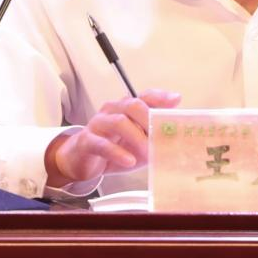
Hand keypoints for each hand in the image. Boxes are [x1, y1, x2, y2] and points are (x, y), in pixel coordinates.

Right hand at [44, 89, 181, 187]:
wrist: (81, 161)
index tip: (176, 99)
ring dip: (137, 137)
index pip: (145, 96)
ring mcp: (98, 124)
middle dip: (149, 119)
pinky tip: (129, 161)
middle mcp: (112, 110)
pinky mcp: (87, 141)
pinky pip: (102, 144)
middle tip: (160, 136)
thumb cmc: (114, 149)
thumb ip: (154, 137)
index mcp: (126, 108)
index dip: (161, 96)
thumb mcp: (138, 143)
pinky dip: (118, 152)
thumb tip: (176, 137)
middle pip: (132, 104)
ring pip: (118, 121)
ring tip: (148, 153)